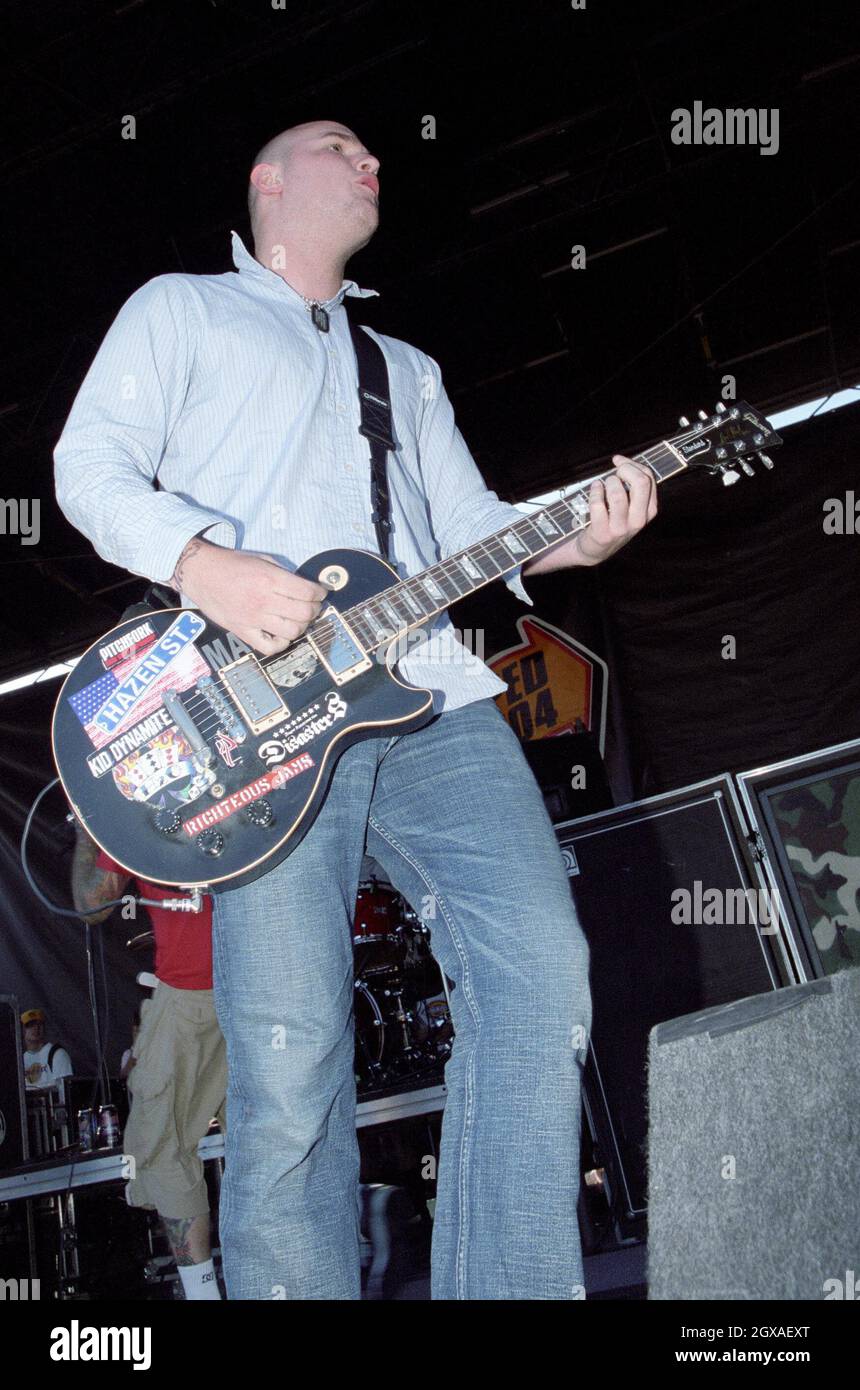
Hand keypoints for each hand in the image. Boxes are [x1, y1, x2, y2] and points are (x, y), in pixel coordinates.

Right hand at [174, 539, 328, 655]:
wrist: (201, 573)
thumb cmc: (231, 564)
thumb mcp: (262, 559)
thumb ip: (284, 573)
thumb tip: (306, 586)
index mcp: (269, 579)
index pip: (307, 592)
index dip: (320, 593)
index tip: (321, 592)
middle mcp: (263, 600)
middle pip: (304, 613)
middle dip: (314, 609)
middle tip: (312, 605)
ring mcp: (253, 619)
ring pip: (292, 631)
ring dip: (301, 626)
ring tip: (298, 619)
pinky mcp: (242, 632)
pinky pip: (270, 647)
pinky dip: (281, 643)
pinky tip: (282, 634)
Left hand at [572, 455, 657, 565]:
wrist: (594, 550)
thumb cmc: (611, 521)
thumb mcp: (630, 507)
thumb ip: (631, 486)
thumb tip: (620, 460)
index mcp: (649, 511)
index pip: (648, 478)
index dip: (632, 464)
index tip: (619, 461)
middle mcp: (638, 521)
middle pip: (640, 483)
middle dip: (624, 470)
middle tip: (613, 472)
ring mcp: (621, 528)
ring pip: (618, 494)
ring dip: (608, 483)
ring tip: (602, 484)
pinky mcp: (603, 533)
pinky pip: (598, 505)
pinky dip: (594, 492)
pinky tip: (594, 489)